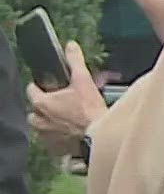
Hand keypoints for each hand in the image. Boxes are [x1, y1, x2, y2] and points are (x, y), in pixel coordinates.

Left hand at [26, 42, 105, 158]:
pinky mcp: (53, 148)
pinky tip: (72, 131)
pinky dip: (58, 135)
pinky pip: (51, 139)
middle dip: (47, 106)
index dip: (43, 86)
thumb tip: (70, 46)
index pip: (32, 89)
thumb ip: (74, 62)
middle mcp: (37, 120)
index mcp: (41, 103)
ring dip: (51, 121)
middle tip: (66, 103)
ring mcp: (44, 135)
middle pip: (36, 108)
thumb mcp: (83, 81)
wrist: (100, 136)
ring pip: (42, 124)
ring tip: (70, 118)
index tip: (54, 87)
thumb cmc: (90, 110)